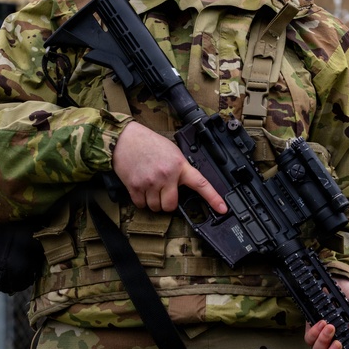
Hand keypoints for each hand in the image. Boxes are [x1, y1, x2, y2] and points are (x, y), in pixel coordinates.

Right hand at [112, 121, 226, 214]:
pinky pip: (141, 205)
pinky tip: (140, 187)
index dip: (213, 198)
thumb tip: (184, 185)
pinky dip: (141, 200)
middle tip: (163, 191)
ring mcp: (150, 182)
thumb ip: (180, 168)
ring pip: (155, 207)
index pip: (201, 184)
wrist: (125, 138)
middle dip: (167, 203)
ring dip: (153, 202)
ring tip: (150, 186)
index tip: (223, 209)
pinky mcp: (135, 187)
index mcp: (179, 165)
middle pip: (171, 205)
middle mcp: (167, 175)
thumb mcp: (172, 151)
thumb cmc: (148, 143)